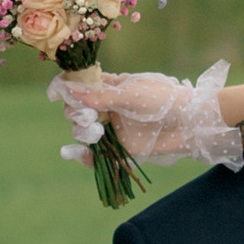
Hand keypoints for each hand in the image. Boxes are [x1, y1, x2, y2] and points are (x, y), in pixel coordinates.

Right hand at [44, 63, 241, 172]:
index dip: (64, 89)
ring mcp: (114, 129)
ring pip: (84, 132)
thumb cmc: (165, 100)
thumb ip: (102, 96)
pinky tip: (73, 154)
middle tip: (88, 116)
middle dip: (75, 113)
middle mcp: (108, 108)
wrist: (190, 123)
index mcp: (111, 87)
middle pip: (77, 111)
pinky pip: (96, 156)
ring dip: (82, 132)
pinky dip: (83, 157)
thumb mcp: (132, 94)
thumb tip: (72, 92)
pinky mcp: (121, 150)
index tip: (54, 94)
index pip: (80, 87)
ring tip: (95, 131)